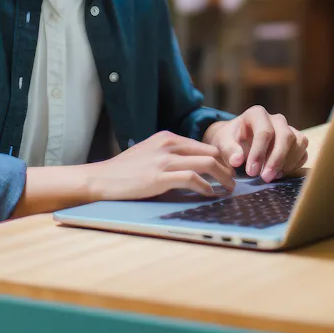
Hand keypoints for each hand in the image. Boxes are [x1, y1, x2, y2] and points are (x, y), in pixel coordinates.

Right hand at [87, 131, 235, 200]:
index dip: (221, 159)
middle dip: (228, 168)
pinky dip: (206, 188)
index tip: (227, 172)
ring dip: (223, 178)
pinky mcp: (160, 177)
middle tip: (233, 181)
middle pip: (212, 152)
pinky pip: (193, 179)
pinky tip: (210, 194)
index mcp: (167, 138)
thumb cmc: (124, 171)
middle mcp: (169, 145)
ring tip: (229, 189)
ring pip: (208, 164)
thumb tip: (193, 166)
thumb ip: (169, 155)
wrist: (101, 179)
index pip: (205, 145)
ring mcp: (165, 160)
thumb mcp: (149, 153)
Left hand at [204, 106, 308, 183]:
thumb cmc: (230, 140)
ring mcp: (289, 129)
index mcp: (257, 114)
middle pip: (286, 136)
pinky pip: (303, 151)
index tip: (251, 172)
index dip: (259, 152)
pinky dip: (295, 164)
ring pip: (299, 142)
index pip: (264, 131)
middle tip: (265, 178)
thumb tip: (237, 160)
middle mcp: (276, 119)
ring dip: (288, 162)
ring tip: (272, 177)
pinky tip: (280, 174)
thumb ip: (228, 150)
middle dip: (276, 159)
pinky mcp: (296, 142)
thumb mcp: (223, 143)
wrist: (237, 140)